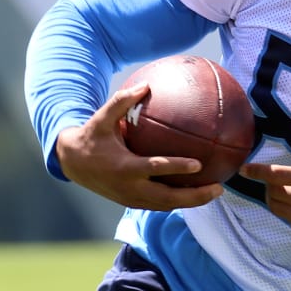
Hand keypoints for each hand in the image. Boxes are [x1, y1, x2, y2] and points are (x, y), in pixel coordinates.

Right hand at [55, 83, 221, 210]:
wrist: (72, 164)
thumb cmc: (91, 137)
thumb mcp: (101, 118)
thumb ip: (121, 102)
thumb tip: (145, 85)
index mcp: (125, 167)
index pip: (156, 168)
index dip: (177, 168)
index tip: (199, 165)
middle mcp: (130, 188)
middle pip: (168, 198)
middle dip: (194, 196)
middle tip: (219, 187)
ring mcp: (131, 198)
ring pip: (166, 205)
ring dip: (192, 202)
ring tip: (215, 191)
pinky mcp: (132, 203)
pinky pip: (160, 204)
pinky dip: (179, 200)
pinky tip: (196, 191)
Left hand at [241, 120, 290, 245]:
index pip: (275, 175)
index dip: (256, 172)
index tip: (244, 169)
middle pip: (272, 192)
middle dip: (268, 184)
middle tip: (276, 177)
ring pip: (276, 207)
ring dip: (274, 197)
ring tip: (283, 189)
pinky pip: (287, 219)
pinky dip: (286, 210)